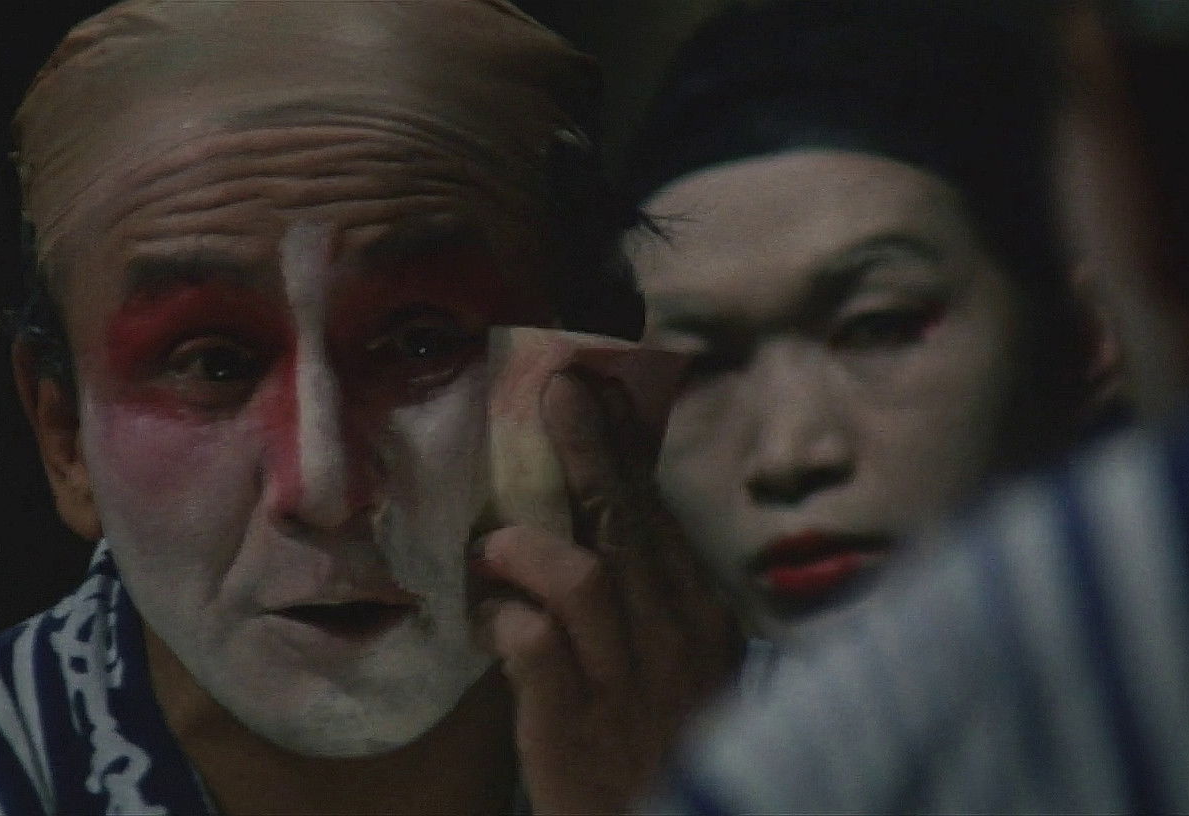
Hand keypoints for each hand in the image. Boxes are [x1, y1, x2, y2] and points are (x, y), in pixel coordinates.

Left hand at [474, 367, 742, 814]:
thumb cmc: (663, 744)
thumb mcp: (681, 663)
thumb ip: (650, 597)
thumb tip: (601, 520)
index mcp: (700, 616)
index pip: (661, 516)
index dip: (627, 451)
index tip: (601, 390)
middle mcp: (673, 638)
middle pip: (629, 526)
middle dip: (592, 453)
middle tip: (560, 392)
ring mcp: (626, 681)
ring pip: (585, 578)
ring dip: (531, 548)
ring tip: (494, 545)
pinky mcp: (575, 724)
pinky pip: (534, 649)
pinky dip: (504, 622)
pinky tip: (488, 624)